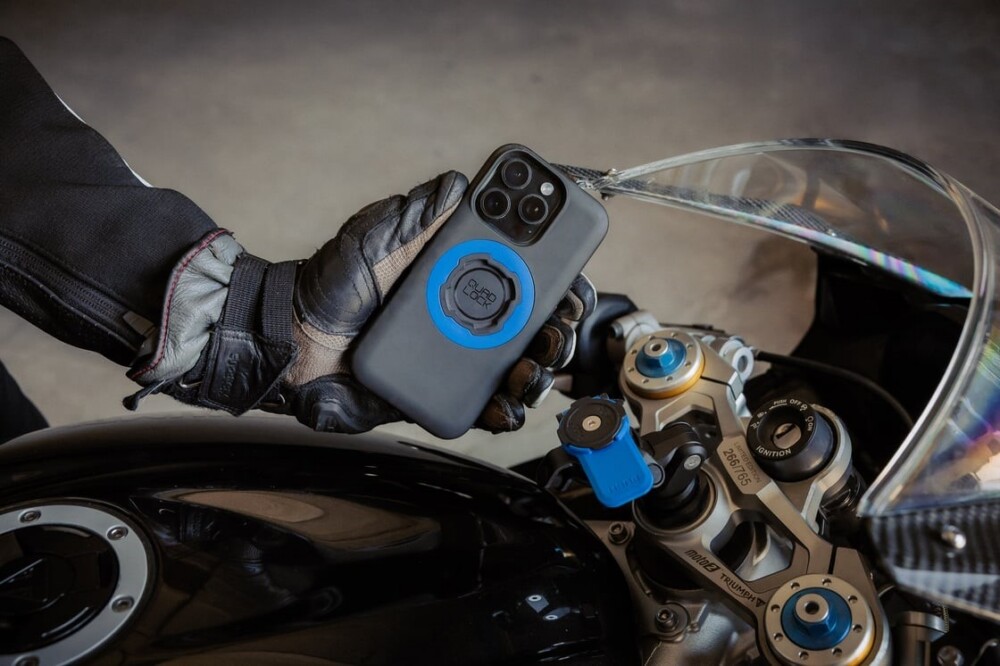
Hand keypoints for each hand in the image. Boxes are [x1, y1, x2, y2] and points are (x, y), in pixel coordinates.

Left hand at [284, 171, 594, 432]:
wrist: (290, 342)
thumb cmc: (328, 285)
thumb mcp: (372, 237)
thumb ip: (416, 213)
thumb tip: (461, 183)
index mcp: (459, 277)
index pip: (524, 276)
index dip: (557, 281)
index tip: (572, 285)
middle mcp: (467, 320)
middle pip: (534, 327)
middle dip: (558, 331)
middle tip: (555, 332)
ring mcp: (456, 360)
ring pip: (518, 369)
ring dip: (539, 372)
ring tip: (531, 369)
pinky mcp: (440, 397)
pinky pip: (484, 408)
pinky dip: (506, 410)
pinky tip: (508, 403)